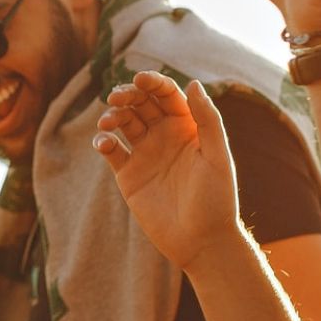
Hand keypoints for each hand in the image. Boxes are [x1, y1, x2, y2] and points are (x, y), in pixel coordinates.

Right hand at [93, 72, 244, 268]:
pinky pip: (111, 150)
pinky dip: (103, 142)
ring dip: (113, 115)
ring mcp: (145, 154)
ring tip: (108, 121)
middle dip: (127, 95)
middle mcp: (165, 136)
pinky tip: (104, 143)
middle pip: (141, 103)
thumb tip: (194, 83)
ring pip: (123, 122)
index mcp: (188, 127)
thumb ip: (208, 119)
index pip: (167, 95)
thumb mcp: (217, 156)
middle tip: (117, 97)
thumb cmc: (217, 199)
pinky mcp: (128, 175)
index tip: (140, 79)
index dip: (153, 83)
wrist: (201, 241)